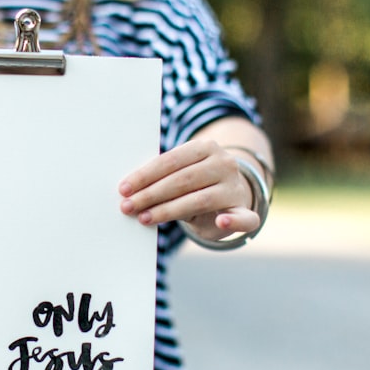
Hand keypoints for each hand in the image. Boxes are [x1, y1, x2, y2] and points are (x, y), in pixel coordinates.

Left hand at [118, 140, 259, 239]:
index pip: (170, 161)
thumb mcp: (181, 174)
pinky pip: (243, 218)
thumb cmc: (195, 185)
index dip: (145, 175)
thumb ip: (163, 177)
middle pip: (182, 180)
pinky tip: (222, 222)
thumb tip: (128, 191)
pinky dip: (233, 222)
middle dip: (151, 195)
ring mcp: (235, 188)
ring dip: (168, 210)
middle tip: (127, 206)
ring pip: (200, 199)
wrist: (230, 196)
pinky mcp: (245, 211)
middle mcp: (224, 164)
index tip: (123, 189)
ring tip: (144, 218)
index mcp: (205, 147)